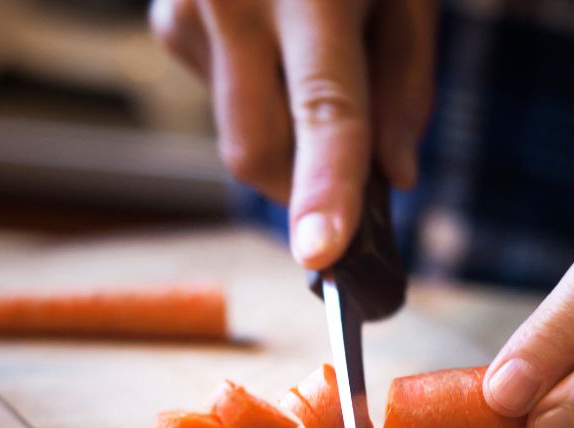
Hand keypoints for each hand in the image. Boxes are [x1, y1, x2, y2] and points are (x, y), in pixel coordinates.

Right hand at [151, 0, 436, 268]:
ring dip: (285, 131)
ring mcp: (188, 11)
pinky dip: (258, 93)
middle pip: (258, 152)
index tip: (323, 255)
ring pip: (239, 132)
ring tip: (313, 51)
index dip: (327, 187)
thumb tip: (395, 179)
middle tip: (348, 192)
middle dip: (302, 193)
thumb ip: (407, 83)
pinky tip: (273, 35)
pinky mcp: (167, 20)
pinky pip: (220, 96)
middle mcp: (234, 0)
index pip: (325, 109)